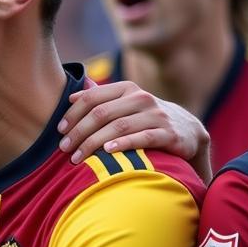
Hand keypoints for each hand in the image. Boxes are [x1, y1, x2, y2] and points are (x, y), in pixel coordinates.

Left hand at [58, 80, 211, 179]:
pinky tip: (107, 151)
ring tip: (77, 157)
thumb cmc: (146, 119)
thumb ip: (101, 99)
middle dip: (79, 132)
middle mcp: (142, 99)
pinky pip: (143, 138)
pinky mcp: (169, 134)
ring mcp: (157, 115)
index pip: (93, 97)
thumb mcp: (125, 105)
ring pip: (118, 126)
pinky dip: (124, 144)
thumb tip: (72, 95)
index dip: (73, 114)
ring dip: (93, 143)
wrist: (188, 131)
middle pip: (102, 113)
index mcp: (127, 89)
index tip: (59, 130)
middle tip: (64, 148)